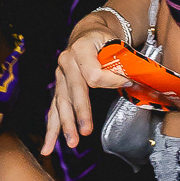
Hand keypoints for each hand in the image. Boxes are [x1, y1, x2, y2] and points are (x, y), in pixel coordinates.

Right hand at [43, 22, 135, 152]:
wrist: (87, 33)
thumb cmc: (104, 40)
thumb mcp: (115, 44)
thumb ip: (121, 63)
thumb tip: (132, 81)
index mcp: (81, 48)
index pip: (94, 73)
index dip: (111, 81)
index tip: (127, 82)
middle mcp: (67, 62)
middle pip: (74, 91)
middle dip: (81, 112)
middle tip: (87, 131)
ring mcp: (60, 76)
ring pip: (61, 103)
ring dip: (66, 124)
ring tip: (72, 142)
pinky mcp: (59, 88)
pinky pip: (54, 110)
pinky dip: (52, 130)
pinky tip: (48, 147)